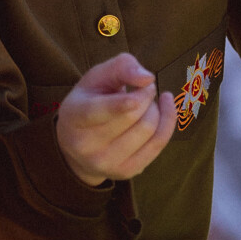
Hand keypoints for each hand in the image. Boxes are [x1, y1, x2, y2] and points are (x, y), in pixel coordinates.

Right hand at [56, 51, 176, 185]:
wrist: (78, 144)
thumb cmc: (90, 100)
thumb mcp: (97, 77)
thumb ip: (121, 67)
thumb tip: (147, 78)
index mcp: (74, 117)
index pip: (97, 111)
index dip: (120, 103)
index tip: (143, 89)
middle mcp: (86, 145)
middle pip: (132, 115)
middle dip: (146, 95)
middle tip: (144, 87)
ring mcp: (106, 163)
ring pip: (148, 129)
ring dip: (155, 109)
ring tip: (146, 102)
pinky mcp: (126, 172)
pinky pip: (159, 144)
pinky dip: (167, 122)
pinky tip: (165, 108)